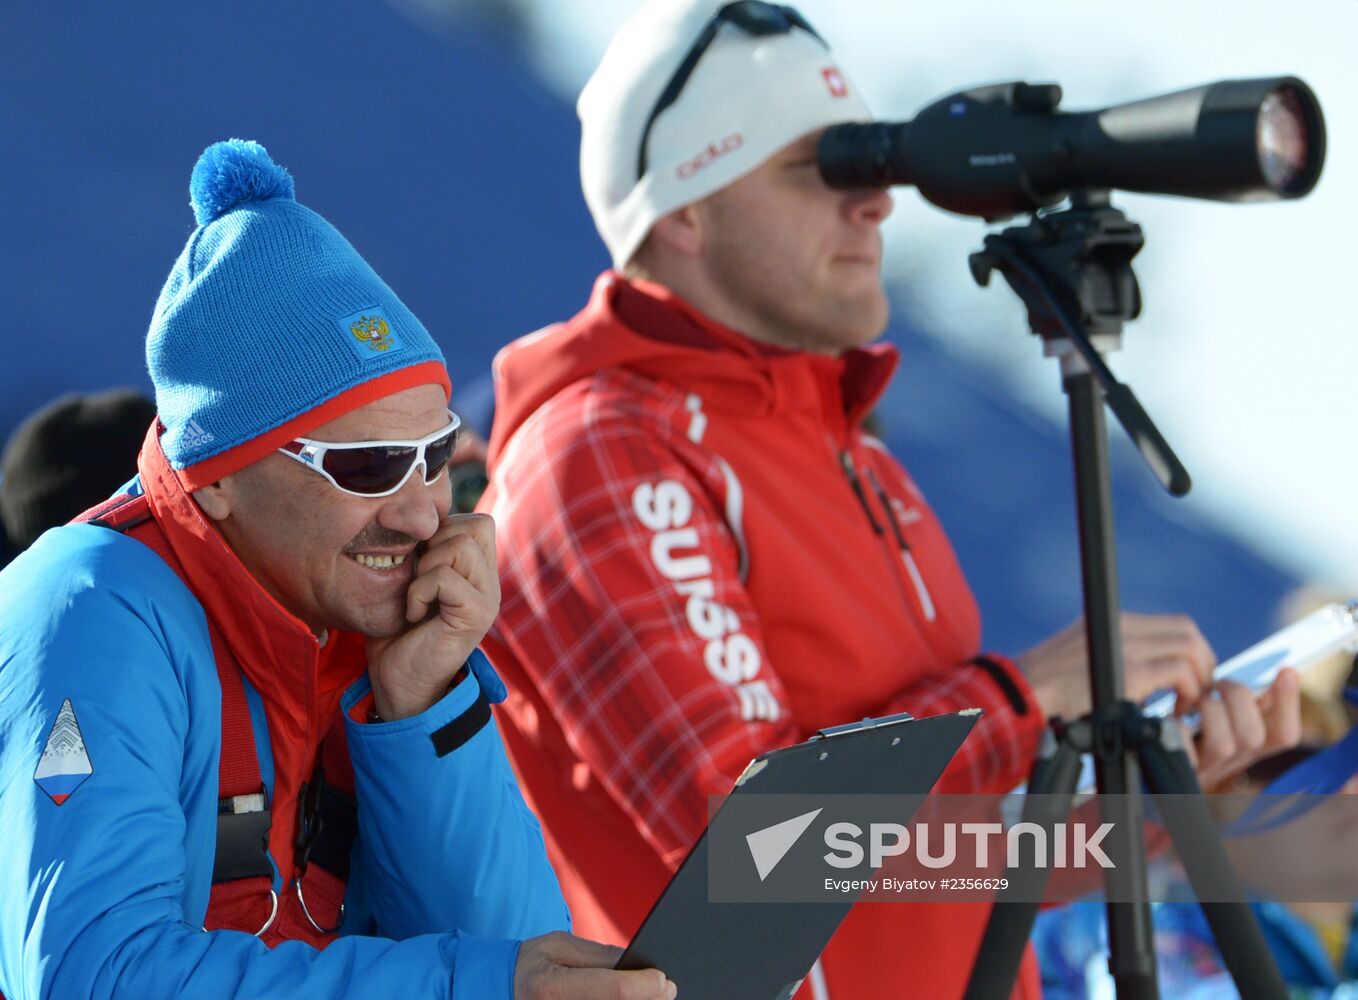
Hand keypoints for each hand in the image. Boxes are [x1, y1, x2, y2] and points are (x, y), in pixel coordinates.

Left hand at [366, 513, 499, 720]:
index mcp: (478, 573)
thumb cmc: (397, 634)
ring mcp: (488, 599)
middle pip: (476, 526)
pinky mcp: (477, 616)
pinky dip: (419, 591)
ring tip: (416, 595)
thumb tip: (411, 517)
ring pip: (462, 546)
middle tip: (418, 577)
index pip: (477, 522)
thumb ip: (423, 552)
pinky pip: (446, 577)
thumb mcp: (410, 581)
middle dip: (436, 543)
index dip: (444, 529)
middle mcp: (490, 583)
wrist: (399, 685)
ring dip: (426, 567)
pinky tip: (414, 614)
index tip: (419, 561)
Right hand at [514, 931, 676, 999]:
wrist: (496, 991)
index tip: (665, 981)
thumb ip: (597, 956)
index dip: (644, 986)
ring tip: (653, 997)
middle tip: (667, 991)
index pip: (612, 990)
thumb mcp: (558, 946)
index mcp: (550, 986)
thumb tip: (636, 963)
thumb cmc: (530, 964)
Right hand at [1018, 613, 1214, 721]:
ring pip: (1189, 648)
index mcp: (1114, 622)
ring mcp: (1127, 646)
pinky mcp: (1130, 671)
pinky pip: (1179, 673)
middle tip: (1195, 692)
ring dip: (1198, 680)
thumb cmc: (1047, 686)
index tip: (1188, 678)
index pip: (1173, 624)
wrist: (1022, 694)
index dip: (1192, 650)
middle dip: (1203, 663)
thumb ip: (1118, 656)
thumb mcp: (1087, 658)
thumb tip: (1150, 676)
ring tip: (1184, 705)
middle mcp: (1123, 626)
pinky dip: (1186, 693)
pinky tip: (1173, 711)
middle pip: (1188, 631)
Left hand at [1180, 669, 1301, 788]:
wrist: (1139, 759)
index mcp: (1240, 748)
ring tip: (1193, 699)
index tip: (1287, 670)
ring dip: (1210, 711)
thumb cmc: (1175, 728)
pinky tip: (1170, 719)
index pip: (1282, 734)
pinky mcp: (1173, 773)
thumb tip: (1276, 674)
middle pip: (1255, 737)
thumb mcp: (1213, 715)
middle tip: (1220, 683)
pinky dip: (1179, 730)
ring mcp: (1200, 770)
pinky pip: (1184, 752)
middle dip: (1240, 699)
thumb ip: (1239, 702)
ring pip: (1225, 745)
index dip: (1289, 703)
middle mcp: (1226, 764)